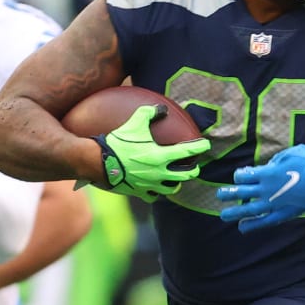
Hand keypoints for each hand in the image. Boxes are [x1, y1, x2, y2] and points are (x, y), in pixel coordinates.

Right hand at [93, 104, 208, 201]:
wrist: (99, 163)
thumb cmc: (118, 142)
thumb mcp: (134, 123)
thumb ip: (149, 113)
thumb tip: (162, 109)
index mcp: (161, 156)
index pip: (188, 151)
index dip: (200, 147)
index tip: (206, 144)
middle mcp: (160, 173)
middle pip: (186, 175)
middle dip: (193, 170)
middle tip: (195, 166)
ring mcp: (150, 185)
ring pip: (172, 189)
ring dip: (176, 183)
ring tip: (177, 179)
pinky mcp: (140, 192)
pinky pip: (153, 196)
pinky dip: (157, 193)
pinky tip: (156, 188)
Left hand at [218, 145, 304, 230]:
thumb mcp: (293, 153)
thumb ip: (277, 160)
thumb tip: (271, 165)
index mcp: (267, 172)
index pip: (245, 175)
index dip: (241, 175)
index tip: (242, 176)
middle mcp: (266, 189)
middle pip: (241, 191)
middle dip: (229, 193)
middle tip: (220, 194)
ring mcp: (274, 203)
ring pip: (248, 209)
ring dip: (235, 212)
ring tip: (224, 215)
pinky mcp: (283, 213)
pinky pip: (264, 221)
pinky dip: (253, 225)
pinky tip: (242, 228)